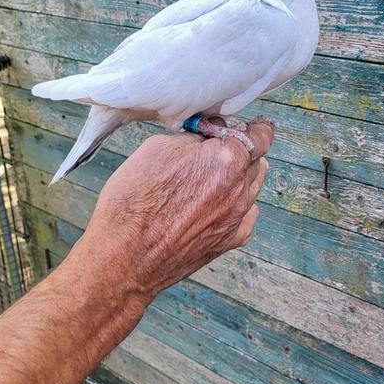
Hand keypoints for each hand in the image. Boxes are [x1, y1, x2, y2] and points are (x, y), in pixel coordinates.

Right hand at [79, 118, 273, 322]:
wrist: (125, 257)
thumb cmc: (133, 202)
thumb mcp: (156, 149)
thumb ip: (192, 138)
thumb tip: (206, 137)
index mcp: (225, 160)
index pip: (259, 136)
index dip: (253, 128)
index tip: (251, 126)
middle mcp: (238, 189)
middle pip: (257, 161)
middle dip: (243, 151)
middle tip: (222, 150)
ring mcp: (237, 218)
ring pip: (252, 187)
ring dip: (240, 177)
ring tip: (215, 177)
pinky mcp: (229, 241)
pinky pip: (246, 215)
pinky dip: (237, 206)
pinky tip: (216, 205)